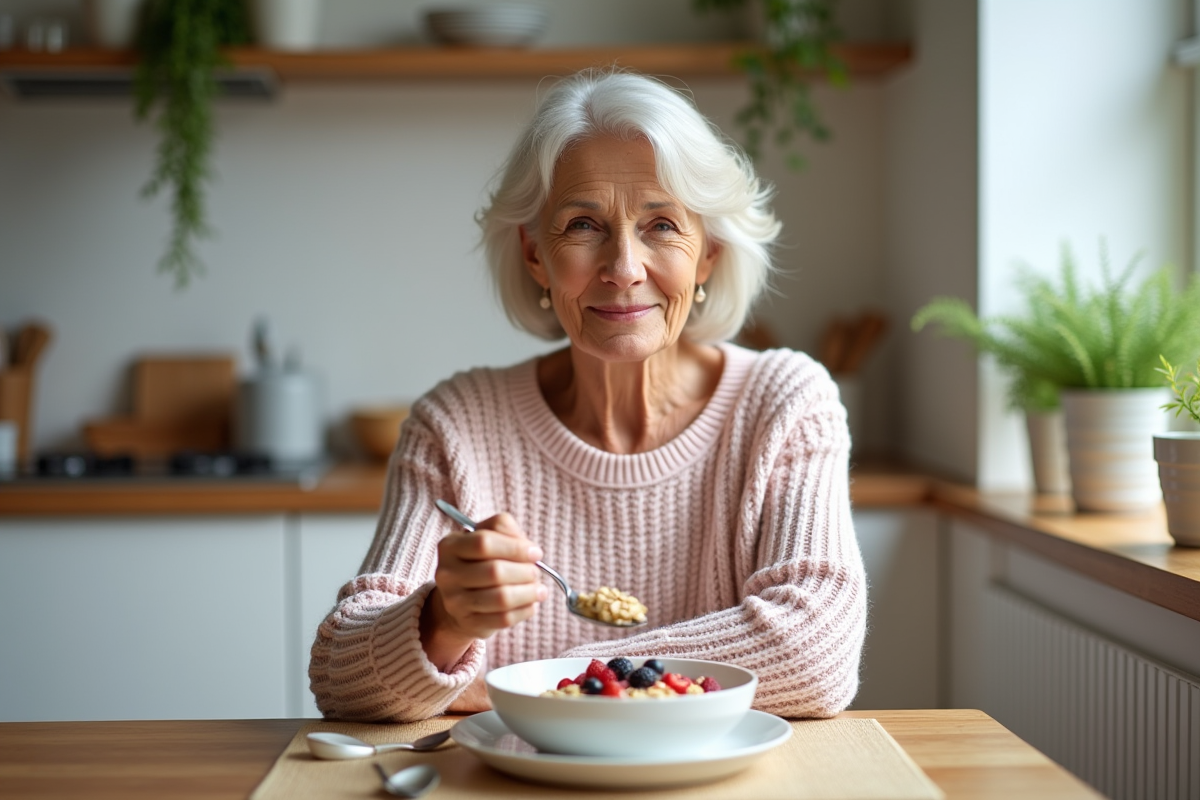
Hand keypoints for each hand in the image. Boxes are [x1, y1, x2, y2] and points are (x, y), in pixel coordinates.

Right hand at [421, 512, 547, 667]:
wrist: (459, 599)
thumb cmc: (480, 561)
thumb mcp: (487, 535)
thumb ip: (504, 528)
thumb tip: (528, 548)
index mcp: (450, 546)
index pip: (484, 543)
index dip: (515, 547)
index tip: (536, 553)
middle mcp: (447, 574)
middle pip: (494, 572)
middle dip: (524, 572)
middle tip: (536, 573)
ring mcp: (455, 601)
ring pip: (501, 598)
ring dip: (528, 593)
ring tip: (539, 590)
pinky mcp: (468, 623)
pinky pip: (503, 618)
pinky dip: (524, 610)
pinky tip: (531, 604)